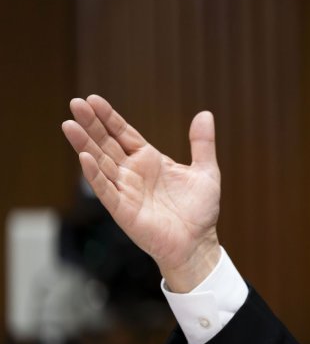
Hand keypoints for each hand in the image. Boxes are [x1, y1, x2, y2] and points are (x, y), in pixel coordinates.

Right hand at [62, 95, 221, 291]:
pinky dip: (95, 174)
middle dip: (91, 124)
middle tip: (75, 103)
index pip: (123, 133)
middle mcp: (133, 173)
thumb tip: (205, 114)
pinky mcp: (123, 210)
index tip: (93, 99)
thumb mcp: (206, 171)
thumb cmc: (200, 212)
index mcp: (149, 160)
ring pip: (100, 163)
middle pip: (106, 144)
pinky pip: (106, 190)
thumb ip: (202, 144)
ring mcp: (126, 190)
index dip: (109, 117)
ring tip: (70, 125)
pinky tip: (84, 157)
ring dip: (84, 145)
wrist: (198, 243)